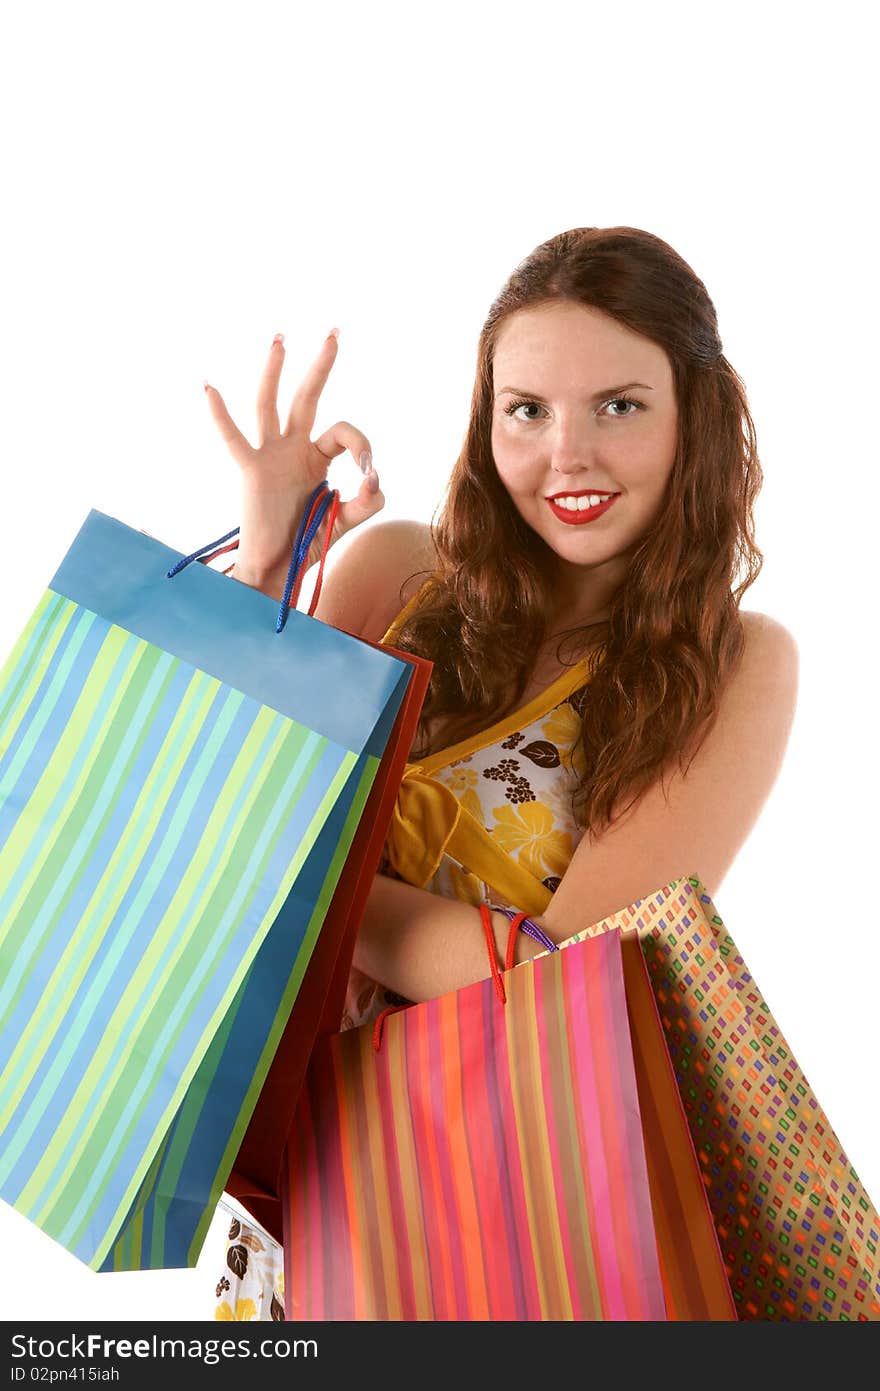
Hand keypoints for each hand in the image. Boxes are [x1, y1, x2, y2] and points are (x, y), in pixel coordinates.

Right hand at [204, 329, 384, 588]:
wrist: (278, 570)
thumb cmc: (307, 543)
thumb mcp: (346, 520)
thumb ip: (368, 501)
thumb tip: (373, 476)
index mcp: (317, 458)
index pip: (344, 433)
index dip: (362, 446)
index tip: (369, 474)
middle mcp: (293, 450)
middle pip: (307, 398)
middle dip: (322, 366)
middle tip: (335, 331)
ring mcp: (270, 457)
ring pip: (271, 405)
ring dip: (275, 372)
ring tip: (280, 339)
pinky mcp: (252, 471)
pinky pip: (234, 440)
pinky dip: (220, 415)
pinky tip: (209, 387)